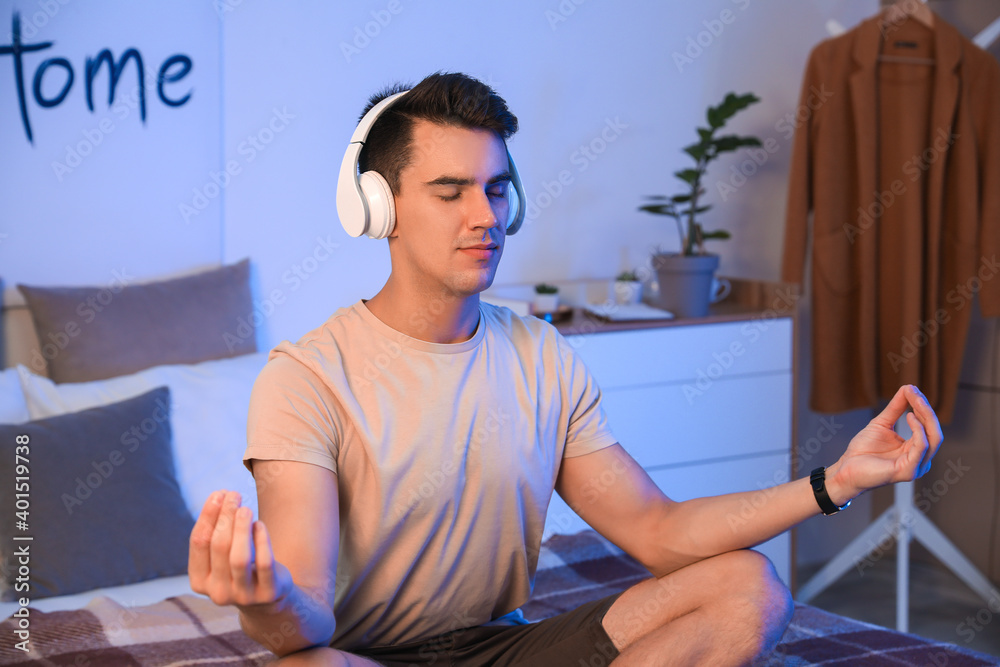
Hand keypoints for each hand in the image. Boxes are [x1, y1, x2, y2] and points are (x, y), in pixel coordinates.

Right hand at [189, 490, 293, 608]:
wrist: (266, 600)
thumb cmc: (239, 569)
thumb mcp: (222, 555)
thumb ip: (216, 531)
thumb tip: (221, 496)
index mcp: (199, 582)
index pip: (199, 543)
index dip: (208, 515)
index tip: (219, 493)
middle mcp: (217, 593)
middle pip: (219, 546)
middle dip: (226, 516)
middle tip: (234, 495)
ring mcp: (243, 596)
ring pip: (239, 558)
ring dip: (241, 528)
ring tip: (245, 508)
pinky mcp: (268, 593)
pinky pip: (264, 563)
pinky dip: (261, 541)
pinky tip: (260, 525)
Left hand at [826, 385, 942, 505]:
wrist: (846, 468)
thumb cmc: (863, 450)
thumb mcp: (882, 424)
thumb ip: (896, 408)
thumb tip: (909, 388)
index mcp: (916, 450)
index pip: (928, 427)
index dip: (922, 407)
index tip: (912, 389)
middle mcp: (921, 460)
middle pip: (935, 432)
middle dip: (927, 410)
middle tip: (915, 392)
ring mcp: (916, 467)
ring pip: (933, 438)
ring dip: (925, 416)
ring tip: (915, 400)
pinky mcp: (909, 471)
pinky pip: (921, 447)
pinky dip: (918, 430)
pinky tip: (909, 416)